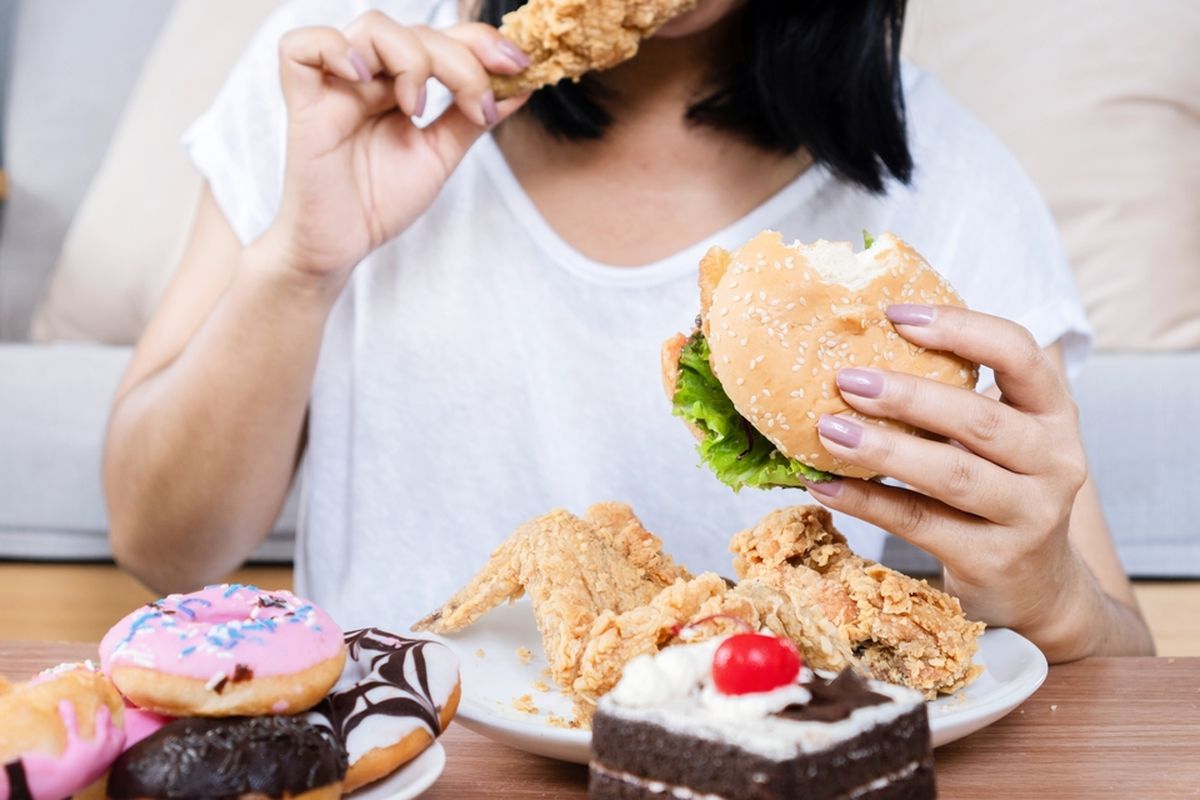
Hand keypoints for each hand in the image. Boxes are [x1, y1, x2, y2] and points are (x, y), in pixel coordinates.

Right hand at [266, 12, 530, 286]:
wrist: (342, 246)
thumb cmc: (380, 201)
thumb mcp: (439, 155)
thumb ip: (471, 118)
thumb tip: (519, 87)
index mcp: (399, 84)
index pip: (441, 37)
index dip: (479, 41)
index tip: (517, 65)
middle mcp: (369, 76)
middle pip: (416, 30)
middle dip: (460, 60)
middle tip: (477, 103)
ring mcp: (335, 85)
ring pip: (371, 27)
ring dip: (411, 58)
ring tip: (417, 107)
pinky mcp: (303, 103)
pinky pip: (301, 48)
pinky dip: (336, 50)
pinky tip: (365, 79)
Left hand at [802, 304, 1095, 657]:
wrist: (1038, 587)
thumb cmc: (1000, 491)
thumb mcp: (1000, 440)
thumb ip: (955, 399)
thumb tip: (858, 351)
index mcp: (1053, 414)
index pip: (1019, 354)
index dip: (960, 328)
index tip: (895, 315)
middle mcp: (1055, 462)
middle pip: (980, 419)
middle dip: (907, 395)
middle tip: (846, 379)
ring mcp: (1029, 516)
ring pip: (951, 474)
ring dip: (883, 449)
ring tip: (828, 429)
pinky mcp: (993, 560)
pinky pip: (920, 523)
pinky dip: (867, 502)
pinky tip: (825, 485)